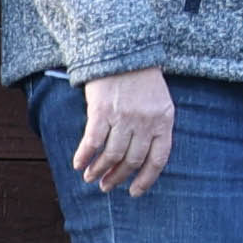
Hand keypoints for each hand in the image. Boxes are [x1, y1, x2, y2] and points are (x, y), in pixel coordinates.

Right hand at [70, 67, 174, 196]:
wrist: (123, 51)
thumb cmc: (141, 78)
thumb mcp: (159, 102)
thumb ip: (154, 126)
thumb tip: (139, 156)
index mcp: (164, 121)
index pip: (158, 159)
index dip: (146, 179)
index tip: (135, 192)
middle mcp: (146, 122)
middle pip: (132, 160)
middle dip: (118, 177)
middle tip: (107, 186)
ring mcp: (124, 117)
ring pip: (112, 155)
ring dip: (99, 170)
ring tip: (91, 178)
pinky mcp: (102, 111)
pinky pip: (92, 142)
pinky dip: (84, 156)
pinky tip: (78, 164)